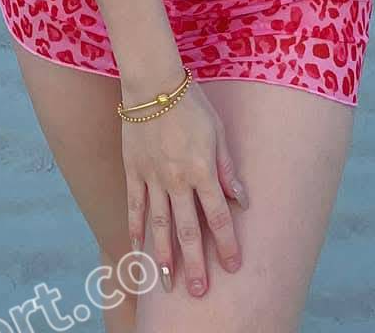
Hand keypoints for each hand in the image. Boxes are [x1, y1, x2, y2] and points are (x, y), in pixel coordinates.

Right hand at [123, 78, 245, 300]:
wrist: (153, 82)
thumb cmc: (191, 103)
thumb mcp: (218, 131)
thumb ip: (227, 167)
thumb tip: (241, 199)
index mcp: (202, 170)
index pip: (218, 215)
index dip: (227, 243)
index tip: (233, 266)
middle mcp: (177, 179)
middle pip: (187, 230)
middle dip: (195, 263)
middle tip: (198, 292)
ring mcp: (152, 177)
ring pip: (159, 225)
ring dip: (164, 256)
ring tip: (167, 282)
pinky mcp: (133, 170)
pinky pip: (135, 205)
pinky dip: (136, 227)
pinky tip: (138, 248)